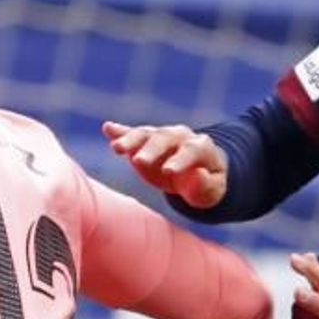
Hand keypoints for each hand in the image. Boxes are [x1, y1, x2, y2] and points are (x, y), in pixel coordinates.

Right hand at [102, 121, 228, 210]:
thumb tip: (198, 174)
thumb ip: (205, 185)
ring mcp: (160, 136)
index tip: (168, 172)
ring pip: (145, 134)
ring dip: (130, 139)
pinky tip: (107, 128)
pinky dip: (120, 131)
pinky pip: (131, 133)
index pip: (190, 151)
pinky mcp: (144, 141)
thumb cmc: (206, 183)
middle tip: (139, 161)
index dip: (180, 160)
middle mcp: (179, 136)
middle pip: (164, 139)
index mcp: (200, 147)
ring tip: (116, 147)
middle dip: (151, 150)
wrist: (197, 170)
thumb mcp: (211, 191)